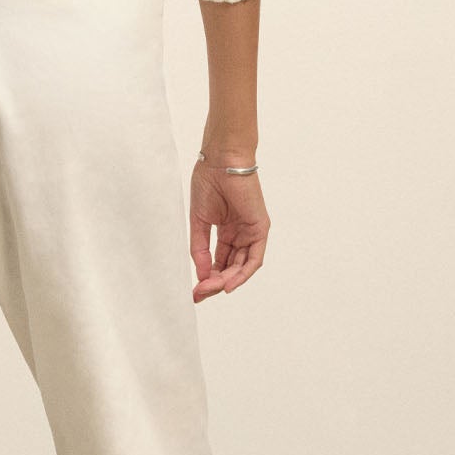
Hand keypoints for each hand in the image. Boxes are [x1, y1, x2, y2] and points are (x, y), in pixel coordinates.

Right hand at [189, 157, 268, 299]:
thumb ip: (200, 248)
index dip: (207, 278)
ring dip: (227, 281)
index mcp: (226, 231)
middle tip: (200, 293)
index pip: (219, 262)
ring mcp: (251, 232)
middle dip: (215, 283)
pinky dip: (243, 274)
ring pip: (242, 266)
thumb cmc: (208, 183)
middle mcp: (240, 234)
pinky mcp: (260, 228)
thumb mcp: (199, 222)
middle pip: (230, 267)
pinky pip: (254, 259)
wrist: (220, 161)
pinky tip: (229, 284)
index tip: (194, 291)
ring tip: (210, 289)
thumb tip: (202, 273)